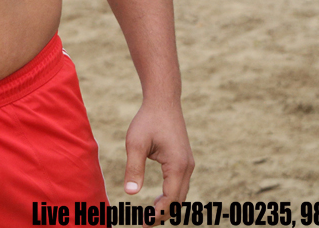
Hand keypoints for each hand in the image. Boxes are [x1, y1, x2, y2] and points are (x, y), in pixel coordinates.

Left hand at [123, 101, 193, 221]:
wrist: (163, 102)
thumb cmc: (148, 121)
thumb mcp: (135, 144)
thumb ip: (134, 168)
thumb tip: (130, 192)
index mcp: (177, 165)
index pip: (170, 198)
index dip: (158, 213)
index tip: (145, 223)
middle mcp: (187, 167)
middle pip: (179, 200)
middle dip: (164, 214)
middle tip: (145, 224)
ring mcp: (188, 164)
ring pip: (181, 193)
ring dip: (168, 206)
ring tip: (150, 216)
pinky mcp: (184, 160)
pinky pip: (180, 184)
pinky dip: (171, 196)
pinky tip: (158, 200)